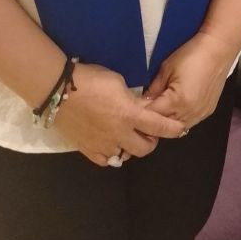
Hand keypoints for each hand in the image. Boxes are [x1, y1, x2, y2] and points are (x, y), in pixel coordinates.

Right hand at [54, 62, 183, 165]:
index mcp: (129, 115)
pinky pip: (105, 160)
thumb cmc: (91, 79)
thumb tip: (139, 107)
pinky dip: (112, 153)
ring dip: (130, 147)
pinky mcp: (87, 150)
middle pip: (144, 149)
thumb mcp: (118, 82)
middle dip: (151, 141)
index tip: (180, 130)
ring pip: (125, 156)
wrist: (59, 91)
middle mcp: (118, 134)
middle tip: (148, 132)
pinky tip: (111, 144)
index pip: (158, 126)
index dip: (172, 129)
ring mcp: (102, 145)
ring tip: (127, 136)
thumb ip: (132, 99)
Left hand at [145, 31, 234, 131]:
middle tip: (143, 113)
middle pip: (165, 126)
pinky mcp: (208, 112)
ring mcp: (201, 114)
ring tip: (159, 112)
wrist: (218, 49)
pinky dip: (179, 120)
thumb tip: (142, 103)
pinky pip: (189, 122)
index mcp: (178, 101)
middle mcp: (190, 113)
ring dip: (167, 123)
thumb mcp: (166, 68)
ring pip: (178, 128)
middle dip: (153, 122)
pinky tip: (174, 110)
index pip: (153, 116)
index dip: (141, 114)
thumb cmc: (191, 54)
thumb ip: (153, 89)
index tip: (132, 110)